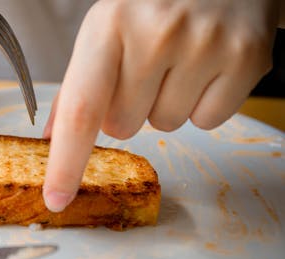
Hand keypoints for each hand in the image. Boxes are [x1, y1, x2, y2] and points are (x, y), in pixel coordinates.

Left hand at [42, 0, 281, 211]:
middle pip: (123, 127)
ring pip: (165, 126)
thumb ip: (80, 83)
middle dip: (127, 108)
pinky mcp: (245, 58)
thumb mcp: (107, 26)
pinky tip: (203, 67)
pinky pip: (207, 121)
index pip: (81, 110)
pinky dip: (201, 103)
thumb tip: (54, 136)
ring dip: (165, 104)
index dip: (66, 162)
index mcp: (109, 24)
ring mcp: (205, 46)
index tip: (57, 197)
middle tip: (144, 68)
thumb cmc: (155, 0)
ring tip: (176, 60)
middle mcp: (157, 34)